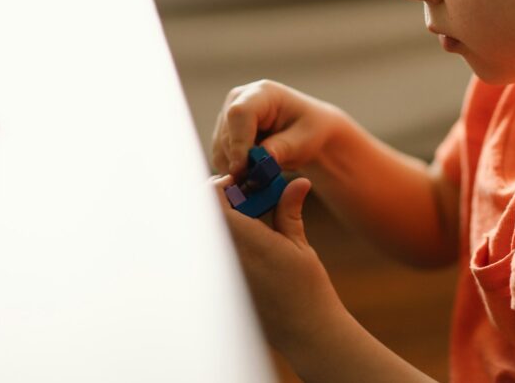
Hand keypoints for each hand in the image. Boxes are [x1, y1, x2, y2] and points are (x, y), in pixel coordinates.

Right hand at [210, 80, 345, 178]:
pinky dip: (233, 169)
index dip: (238, 142)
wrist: (307, 131)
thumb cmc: (310, 130)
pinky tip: (253, 173)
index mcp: (263, 93)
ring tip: (261, 176)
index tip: (244, 168)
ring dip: (236, 167)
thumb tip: (260, 159)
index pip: (239, 113)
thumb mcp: (304, 140)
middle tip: (258, 181)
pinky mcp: (224, 132)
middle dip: (239, 160)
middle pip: (226, 133)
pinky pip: (220, 156)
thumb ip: (282, 148)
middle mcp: (239, 99)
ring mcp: (228, 115)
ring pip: (220, 147)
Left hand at [212, 173, 346, 353]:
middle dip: (221, 203)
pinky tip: (248, 246)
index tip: (237, 182)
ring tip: (248, 220)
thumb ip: (289, 211)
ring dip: (223, 223)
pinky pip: (216, 257)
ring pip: (210, 238)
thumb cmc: (308, 289)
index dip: (221, 187)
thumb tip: (297, 182)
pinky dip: (226, 243)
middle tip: (242, 197)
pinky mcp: (224, 290)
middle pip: (207, 218)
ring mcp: (224, 276)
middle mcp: (230, 259)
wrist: (307, 333)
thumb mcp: (300, 246)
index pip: (215, 204)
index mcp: (249, 243)